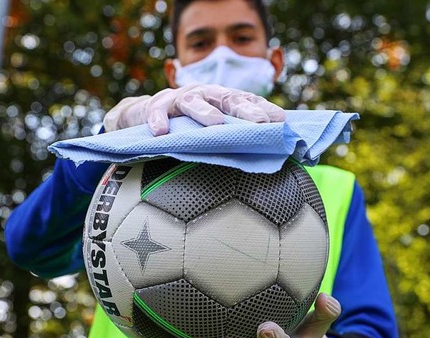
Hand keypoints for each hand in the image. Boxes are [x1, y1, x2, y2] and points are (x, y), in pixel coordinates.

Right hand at [103, 84, 285, 135]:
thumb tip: (268, 152)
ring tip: (216, 124)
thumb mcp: (213, 126)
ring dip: (205, 112)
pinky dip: (159, 120)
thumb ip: (235, 134)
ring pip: (194, 101)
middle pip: (228, 99)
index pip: (248, 101)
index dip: (264, 110)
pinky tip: (161, 132)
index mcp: (223, 99)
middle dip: (245, 110)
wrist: (148, 113)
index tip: (281, 122)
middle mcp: (206, 93)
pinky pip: (157, 111)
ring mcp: (181, 97)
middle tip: (261, 123)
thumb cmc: (188, 123)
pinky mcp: (157, 105)